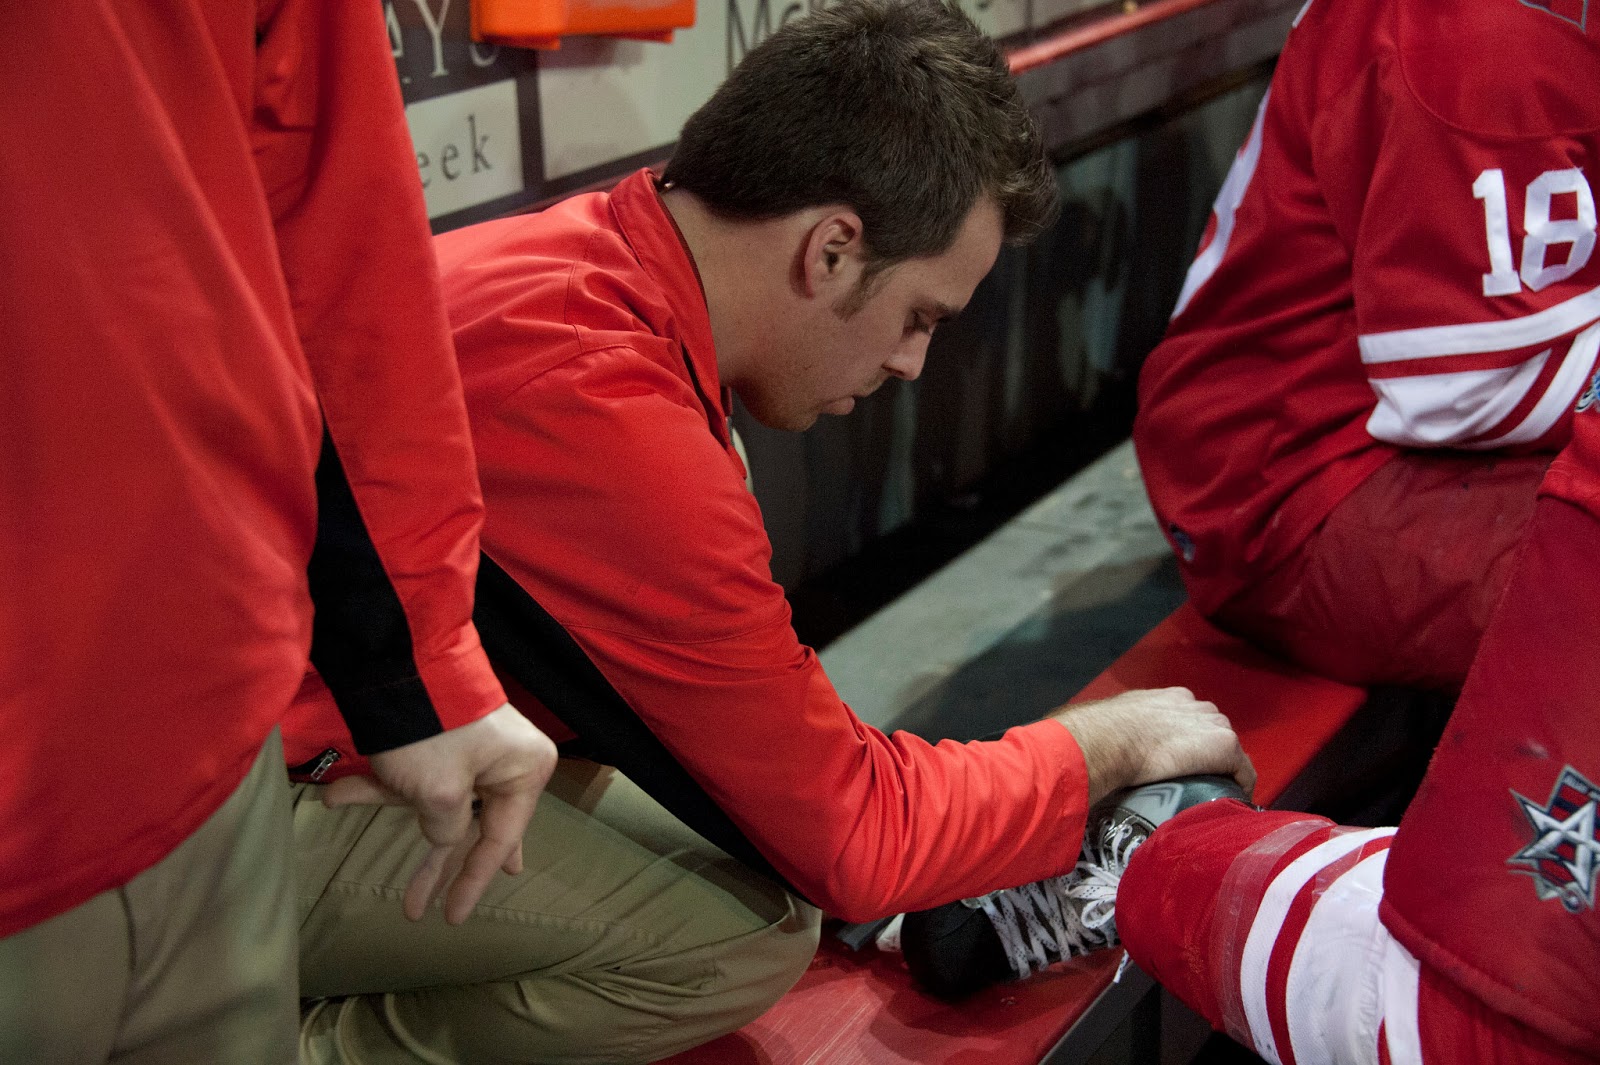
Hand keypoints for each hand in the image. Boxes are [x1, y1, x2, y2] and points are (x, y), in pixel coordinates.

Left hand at [322, 703, 557, 923]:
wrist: (400, 660)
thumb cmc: (434, 733)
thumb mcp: (440, 794)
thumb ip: (446, 830)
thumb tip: (442, 838)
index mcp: (525, 770)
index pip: (501, 841)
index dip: (471, 883)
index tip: (451, 918)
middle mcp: (506, 760)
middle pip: (472, 824)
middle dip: (436, 862)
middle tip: (424, 907)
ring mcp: (473, 748)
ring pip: (436, 798)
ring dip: (389, 809)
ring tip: (344, 814)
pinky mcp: (442, 739)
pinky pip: (417, 775)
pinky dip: (380, 786)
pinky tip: (335, 795)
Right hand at [1047, 687, 1254, 805]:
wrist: (1103, 741)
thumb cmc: (1094, 733)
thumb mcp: (1105, 721)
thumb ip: (1113, 728)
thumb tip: (1088, 743)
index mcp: (1169, 698)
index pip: (1191, 720)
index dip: (1187, 743)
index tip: (1177, 764)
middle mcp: (1194, 704)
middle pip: (1213, 731)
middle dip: (1206, 755)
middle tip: (1191, 781)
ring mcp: (1212, 724)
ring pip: (1229, 752)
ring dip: (1220, 770)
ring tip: (1207, 794)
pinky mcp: (1223, 746)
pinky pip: (1243, 772)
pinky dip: (1238, 787)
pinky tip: (1227, 803)